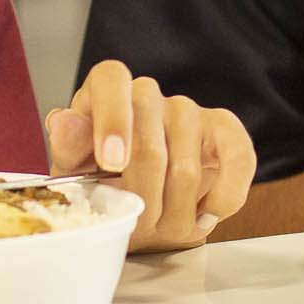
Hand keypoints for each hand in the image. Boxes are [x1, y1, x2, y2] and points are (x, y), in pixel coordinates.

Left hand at [49, 61, 255, 252]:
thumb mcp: (74, 170)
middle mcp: (149, 94)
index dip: (114, 119)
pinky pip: (239, 158)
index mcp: (106, 91)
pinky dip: (224, 196)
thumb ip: (70, 147)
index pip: (113, 79)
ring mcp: (190, 111)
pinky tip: (204, 215)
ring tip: (160, 224)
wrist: (137, 202)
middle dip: (140, 191)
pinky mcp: (225, 133)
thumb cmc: (100, 180)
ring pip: (187, 164)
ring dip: (173, 208)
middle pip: (150, 135)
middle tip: (135, 220)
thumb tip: (63, 121)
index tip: (112, 162)